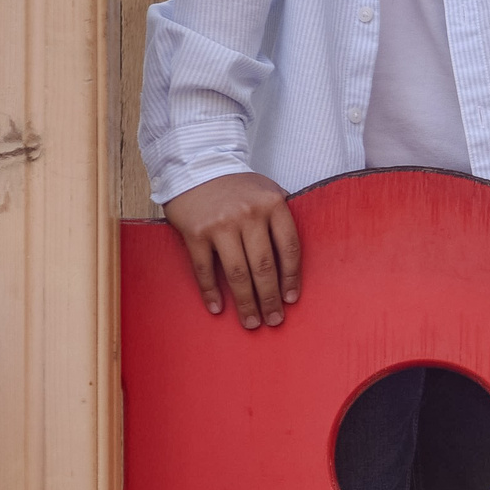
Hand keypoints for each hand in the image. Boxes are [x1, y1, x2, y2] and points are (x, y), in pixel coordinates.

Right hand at [163, 173, 300, 328]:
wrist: (197, 166)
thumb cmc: (237, 185)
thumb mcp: (267, 191)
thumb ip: (281, 218)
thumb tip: (293, 257)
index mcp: (273, 205)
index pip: (289, 248)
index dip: (292, 278)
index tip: (291, 300)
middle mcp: (249, 215)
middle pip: (264, 267)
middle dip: (270, 298)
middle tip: (274, 321)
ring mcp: (221, 225)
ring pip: (238, 273)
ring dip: (246, 303)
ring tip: (252, 322)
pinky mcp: (195, 233)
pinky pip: (204, 270)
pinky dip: (211, 292)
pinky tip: (218, 309)